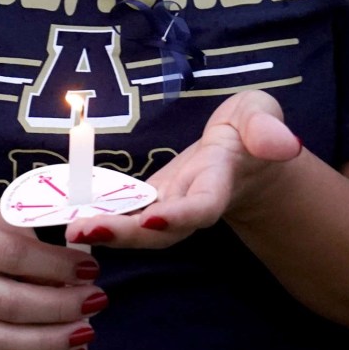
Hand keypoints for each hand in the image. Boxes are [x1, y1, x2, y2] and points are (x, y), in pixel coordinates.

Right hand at [0, 201, 105, 349]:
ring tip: (87, 331)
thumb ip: (27, 239)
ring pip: (5, 341)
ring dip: (54, 340)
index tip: (91, 269)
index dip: (58, 266)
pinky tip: (68, 348)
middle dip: (63, 307)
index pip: (16, 257)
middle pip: (13, 304)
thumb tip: (73, 268)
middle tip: (98, 301)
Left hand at [65, 90, 301, 248]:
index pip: (202, 207)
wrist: (244, 154)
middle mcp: (191, 204)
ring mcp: (168, 206)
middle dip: (124, 234)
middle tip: (83, 230)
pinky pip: (123, 214)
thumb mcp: (261, 115)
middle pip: (159, 231)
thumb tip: (284, 143)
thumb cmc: (252, 129)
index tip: (155, 219)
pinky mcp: (149, 201)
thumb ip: (267, 127)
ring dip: (104, 230)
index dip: (181, 216)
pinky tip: (65, 212)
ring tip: (67, 226)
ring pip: (136, 228)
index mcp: (219, 184)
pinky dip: (96, 216)